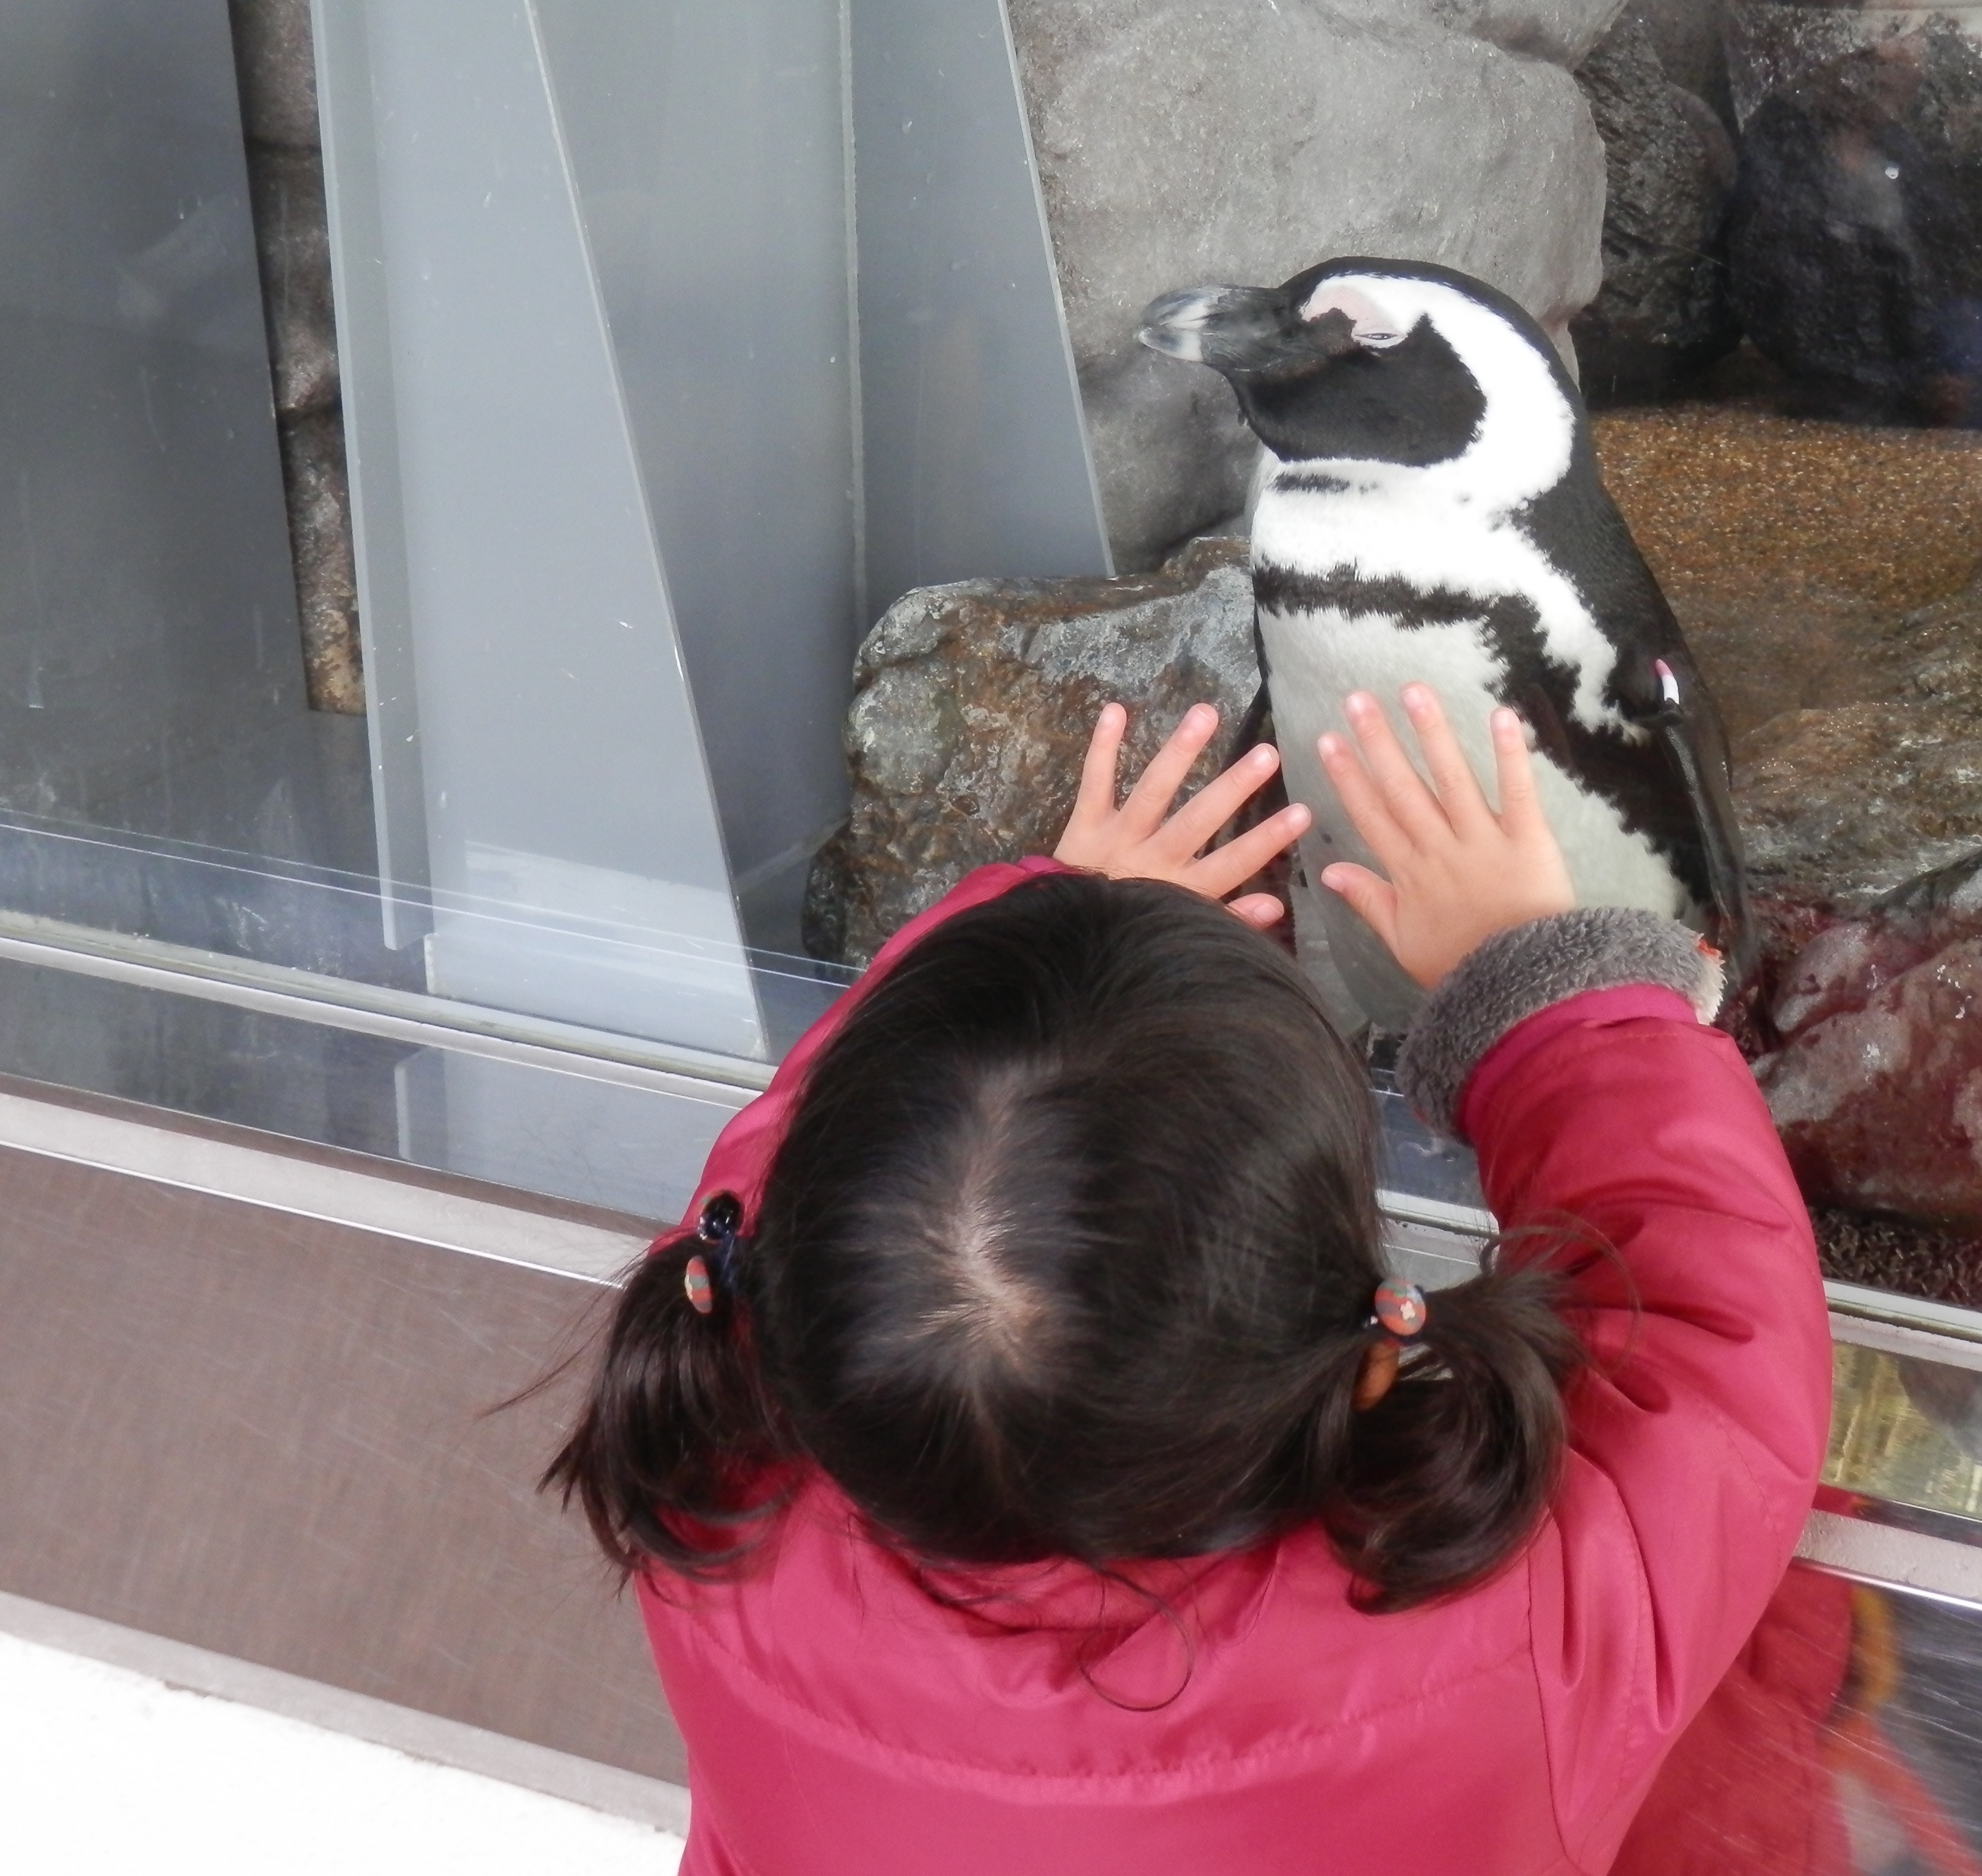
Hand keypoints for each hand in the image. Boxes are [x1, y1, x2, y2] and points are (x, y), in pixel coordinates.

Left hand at [1055, 702, 1310, 927]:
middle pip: (1197, 821)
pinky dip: (1102, 747)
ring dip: (1179, 751)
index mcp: (1179, 890)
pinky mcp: (1084, 825)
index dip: (1267, 840)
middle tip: (1266, 754)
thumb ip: (1230, 919)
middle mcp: (1151, 860)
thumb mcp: (1185, 934)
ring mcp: (1116, 839)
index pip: (1232, 864)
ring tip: (1205, 714)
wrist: (1064, 942)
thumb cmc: (1133, 934)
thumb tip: (1277, 905)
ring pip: (1152, 792)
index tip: (1302, 812)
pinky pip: (1094, 782)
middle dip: (1233, 788)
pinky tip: (1115, 710)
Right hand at [1317, 686, 1573, 986]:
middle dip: (1377, 742)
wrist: (1521, 985)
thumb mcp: (1402, 942)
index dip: (1347, 777)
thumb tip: (1327, 871)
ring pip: (1452, 779)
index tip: (1328, 741)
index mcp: (1408, 873)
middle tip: (1358, 699)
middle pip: (1402, 788)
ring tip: (1413, 690)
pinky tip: (1500, 714)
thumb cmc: (1462, 966)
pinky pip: (1517, 791)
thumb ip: (1368, 901)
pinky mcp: (1528, 839)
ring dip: (1431, 733)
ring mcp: (1483, 840)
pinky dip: (1509, 753)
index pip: (1371, 816)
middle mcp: (1439, 848)